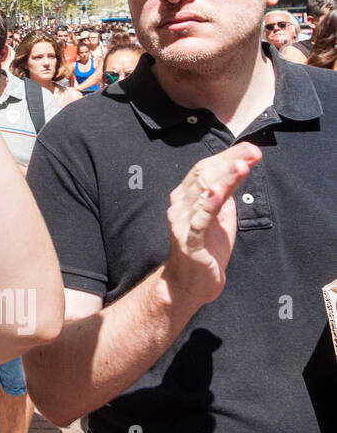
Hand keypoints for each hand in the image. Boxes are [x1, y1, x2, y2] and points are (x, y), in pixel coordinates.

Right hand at [163, 143, 261, 306]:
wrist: (192, 283)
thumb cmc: (207, 248)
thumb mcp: (222, 215)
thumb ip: (227, 193)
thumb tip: (240, 167)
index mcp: (187, 197)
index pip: (205, 168)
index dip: (227, 156)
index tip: (250, 149)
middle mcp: (180, 205)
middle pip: (203, 175)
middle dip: (229, 161)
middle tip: (252, 152)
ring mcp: (183, 222)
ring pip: (201, 193)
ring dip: (223, 177)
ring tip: (241, 165)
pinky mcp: (189, 240)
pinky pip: (199, 219)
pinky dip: (208, 203)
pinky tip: (217, 190)